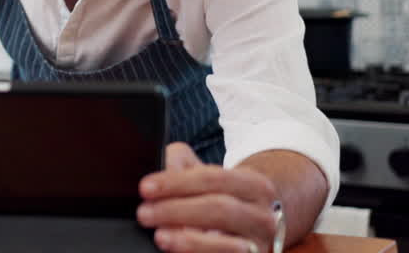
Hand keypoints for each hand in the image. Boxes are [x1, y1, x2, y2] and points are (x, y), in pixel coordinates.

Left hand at [138, 143, 280, 252]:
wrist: (250, 226)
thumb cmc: (218, 196)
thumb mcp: (202, 173)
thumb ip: (179, 163)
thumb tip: (160, 168)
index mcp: (255, 184)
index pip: (212, 178)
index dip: (176, 183)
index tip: (145, 188)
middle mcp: (263, 215)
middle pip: (220, 209)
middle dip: (177, 211)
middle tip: (144, 214)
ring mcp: (261, 245)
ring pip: (230, 244)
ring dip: (190, 241)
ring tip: (161, 236)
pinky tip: (179, 251)